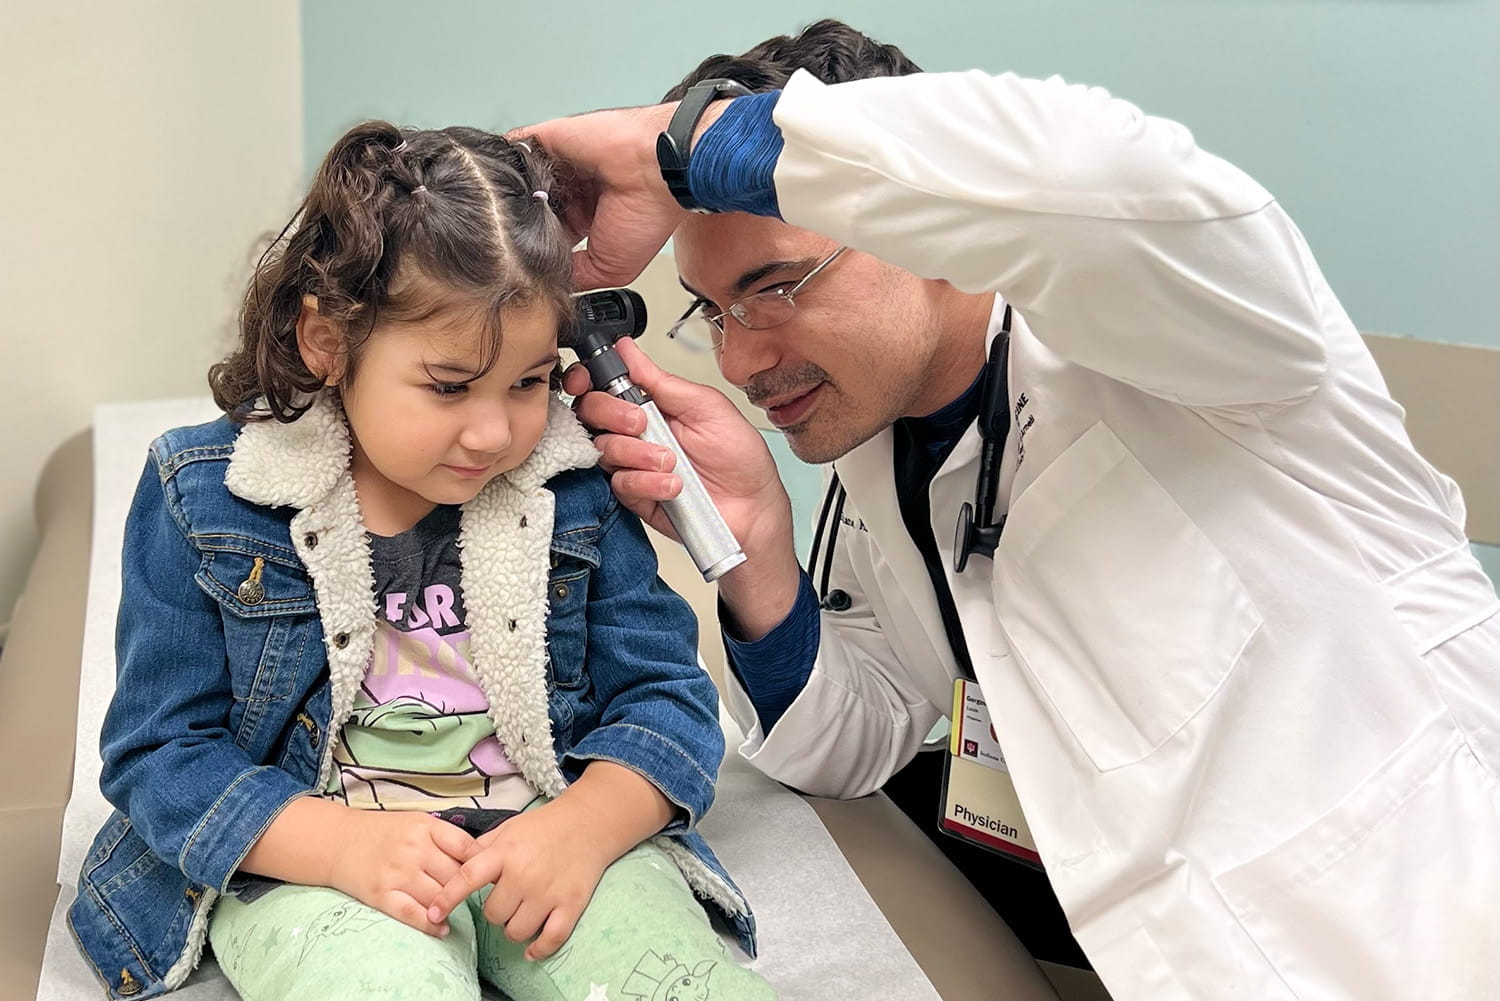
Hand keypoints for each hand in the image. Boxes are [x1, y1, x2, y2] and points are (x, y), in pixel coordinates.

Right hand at [326, 809, 476, 936]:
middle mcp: (414, 849)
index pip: (468, 847)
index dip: (483, 864)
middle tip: (474, 897)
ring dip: (451, 908)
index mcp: (427, 827)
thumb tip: (480, 857)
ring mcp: (397, 873)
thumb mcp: (417, 821)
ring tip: (456, 911)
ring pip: (438, 897)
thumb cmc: (382, 832)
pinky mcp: (382, 895)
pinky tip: (441, 928)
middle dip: (467, 889)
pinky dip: (430, 925)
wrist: (337, 841)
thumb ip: (445, 837)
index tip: (491, 875)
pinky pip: (412, 914)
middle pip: (456, 876)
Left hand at [426, 802, 611, 960]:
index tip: (434, 913)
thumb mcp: (509, 828)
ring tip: (522, 915)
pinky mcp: (570, 904)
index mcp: (505, 853)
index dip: (448, 898)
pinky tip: (533, 949)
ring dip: (514, 929)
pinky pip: (550, 939)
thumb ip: (483, 848)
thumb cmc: (544, 826)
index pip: (468, 878)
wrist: (589, 822)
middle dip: (496, 911)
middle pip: (494, 914)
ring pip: (516, 931)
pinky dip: (539, 949)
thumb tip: (456, 865)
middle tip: (507, 900)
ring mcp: (548, 892)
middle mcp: (524, 874)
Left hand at [514, 104, 684, 290]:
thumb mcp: (611, 269)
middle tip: (515, 236)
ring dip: (514, 198)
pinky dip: (508, 169)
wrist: (657, 171)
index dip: (538, 245)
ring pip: (521, 182)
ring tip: (514, 213)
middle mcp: (576, 188)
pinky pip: (514, 150)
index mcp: (591, 215)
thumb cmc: (648, 214)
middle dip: (521, 223)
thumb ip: (577, 274)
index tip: (529, 258)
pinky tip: (510, 186)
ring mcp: (563, 163)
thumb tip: (551, 282)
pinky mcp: (549, 139)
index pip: (552, 231)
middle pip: (534, 207)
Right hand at [563, 338, 802, 638]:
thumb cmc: (740, 457)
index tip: (586, 379)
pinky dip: (647, 482)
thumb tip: (627, 349)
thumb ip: (662, 381)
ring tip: (671, 461)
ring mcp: (634, 464)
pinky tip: (673, 485)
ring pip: (604, 449)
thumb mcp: (707, 406)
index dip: (586, 377)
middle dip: (612, 413)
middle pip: (592, 413)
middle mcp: (638, 431)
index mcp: (652, 402)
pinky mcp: (635, 496)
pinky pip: (620, 483)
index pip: (604, 384)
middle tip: (640, 422)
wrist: (752, 509)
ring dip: (637, 453)